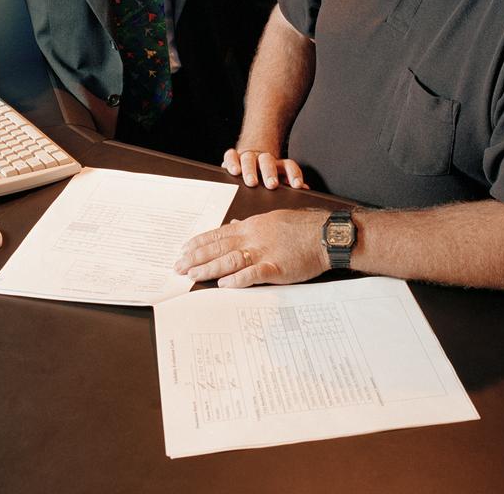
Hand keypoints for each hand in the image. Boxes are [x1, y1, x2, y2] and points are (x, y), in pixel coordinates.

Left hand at [175, 209, 328, 287]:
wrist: (325, 234)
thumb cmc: (301, 227)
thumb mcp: (272, 219)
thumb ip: (250, 224)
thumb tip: (232, 224)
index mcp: (252, 226)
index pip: (219, 233)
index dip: (199, 242)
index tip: (184, 249)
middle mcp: (253, 237)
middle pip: (219, 247)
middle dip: (196, 257)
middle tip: (178, 266)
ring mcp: (264, 252)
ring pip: (230, 260)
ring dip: (209, 268)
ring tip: (192, 275)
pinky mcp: (277, 267)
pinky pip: (253, 274)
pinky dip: (237, 279)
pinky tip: (224, 285)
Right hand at [222, 147, 306, 189]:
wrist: (250, 161)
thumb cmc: (266, 177)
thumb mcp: (279, 180)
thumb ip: (290, 184)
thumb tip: (306, 190)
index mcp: (277, 164)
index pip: (289, 165)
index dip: (294, 174)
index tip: (298, 186)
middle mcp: (263, 158)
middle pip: (268, 160)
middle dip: (270, 173)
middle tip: (272, 185)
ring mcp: (248, 157)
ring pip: (249, 158)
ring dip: (250, 170)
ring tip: (252, 182)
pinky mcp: (233, 157)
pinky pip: (231, 155)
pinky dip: (232, 162)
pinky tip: (234, 171)